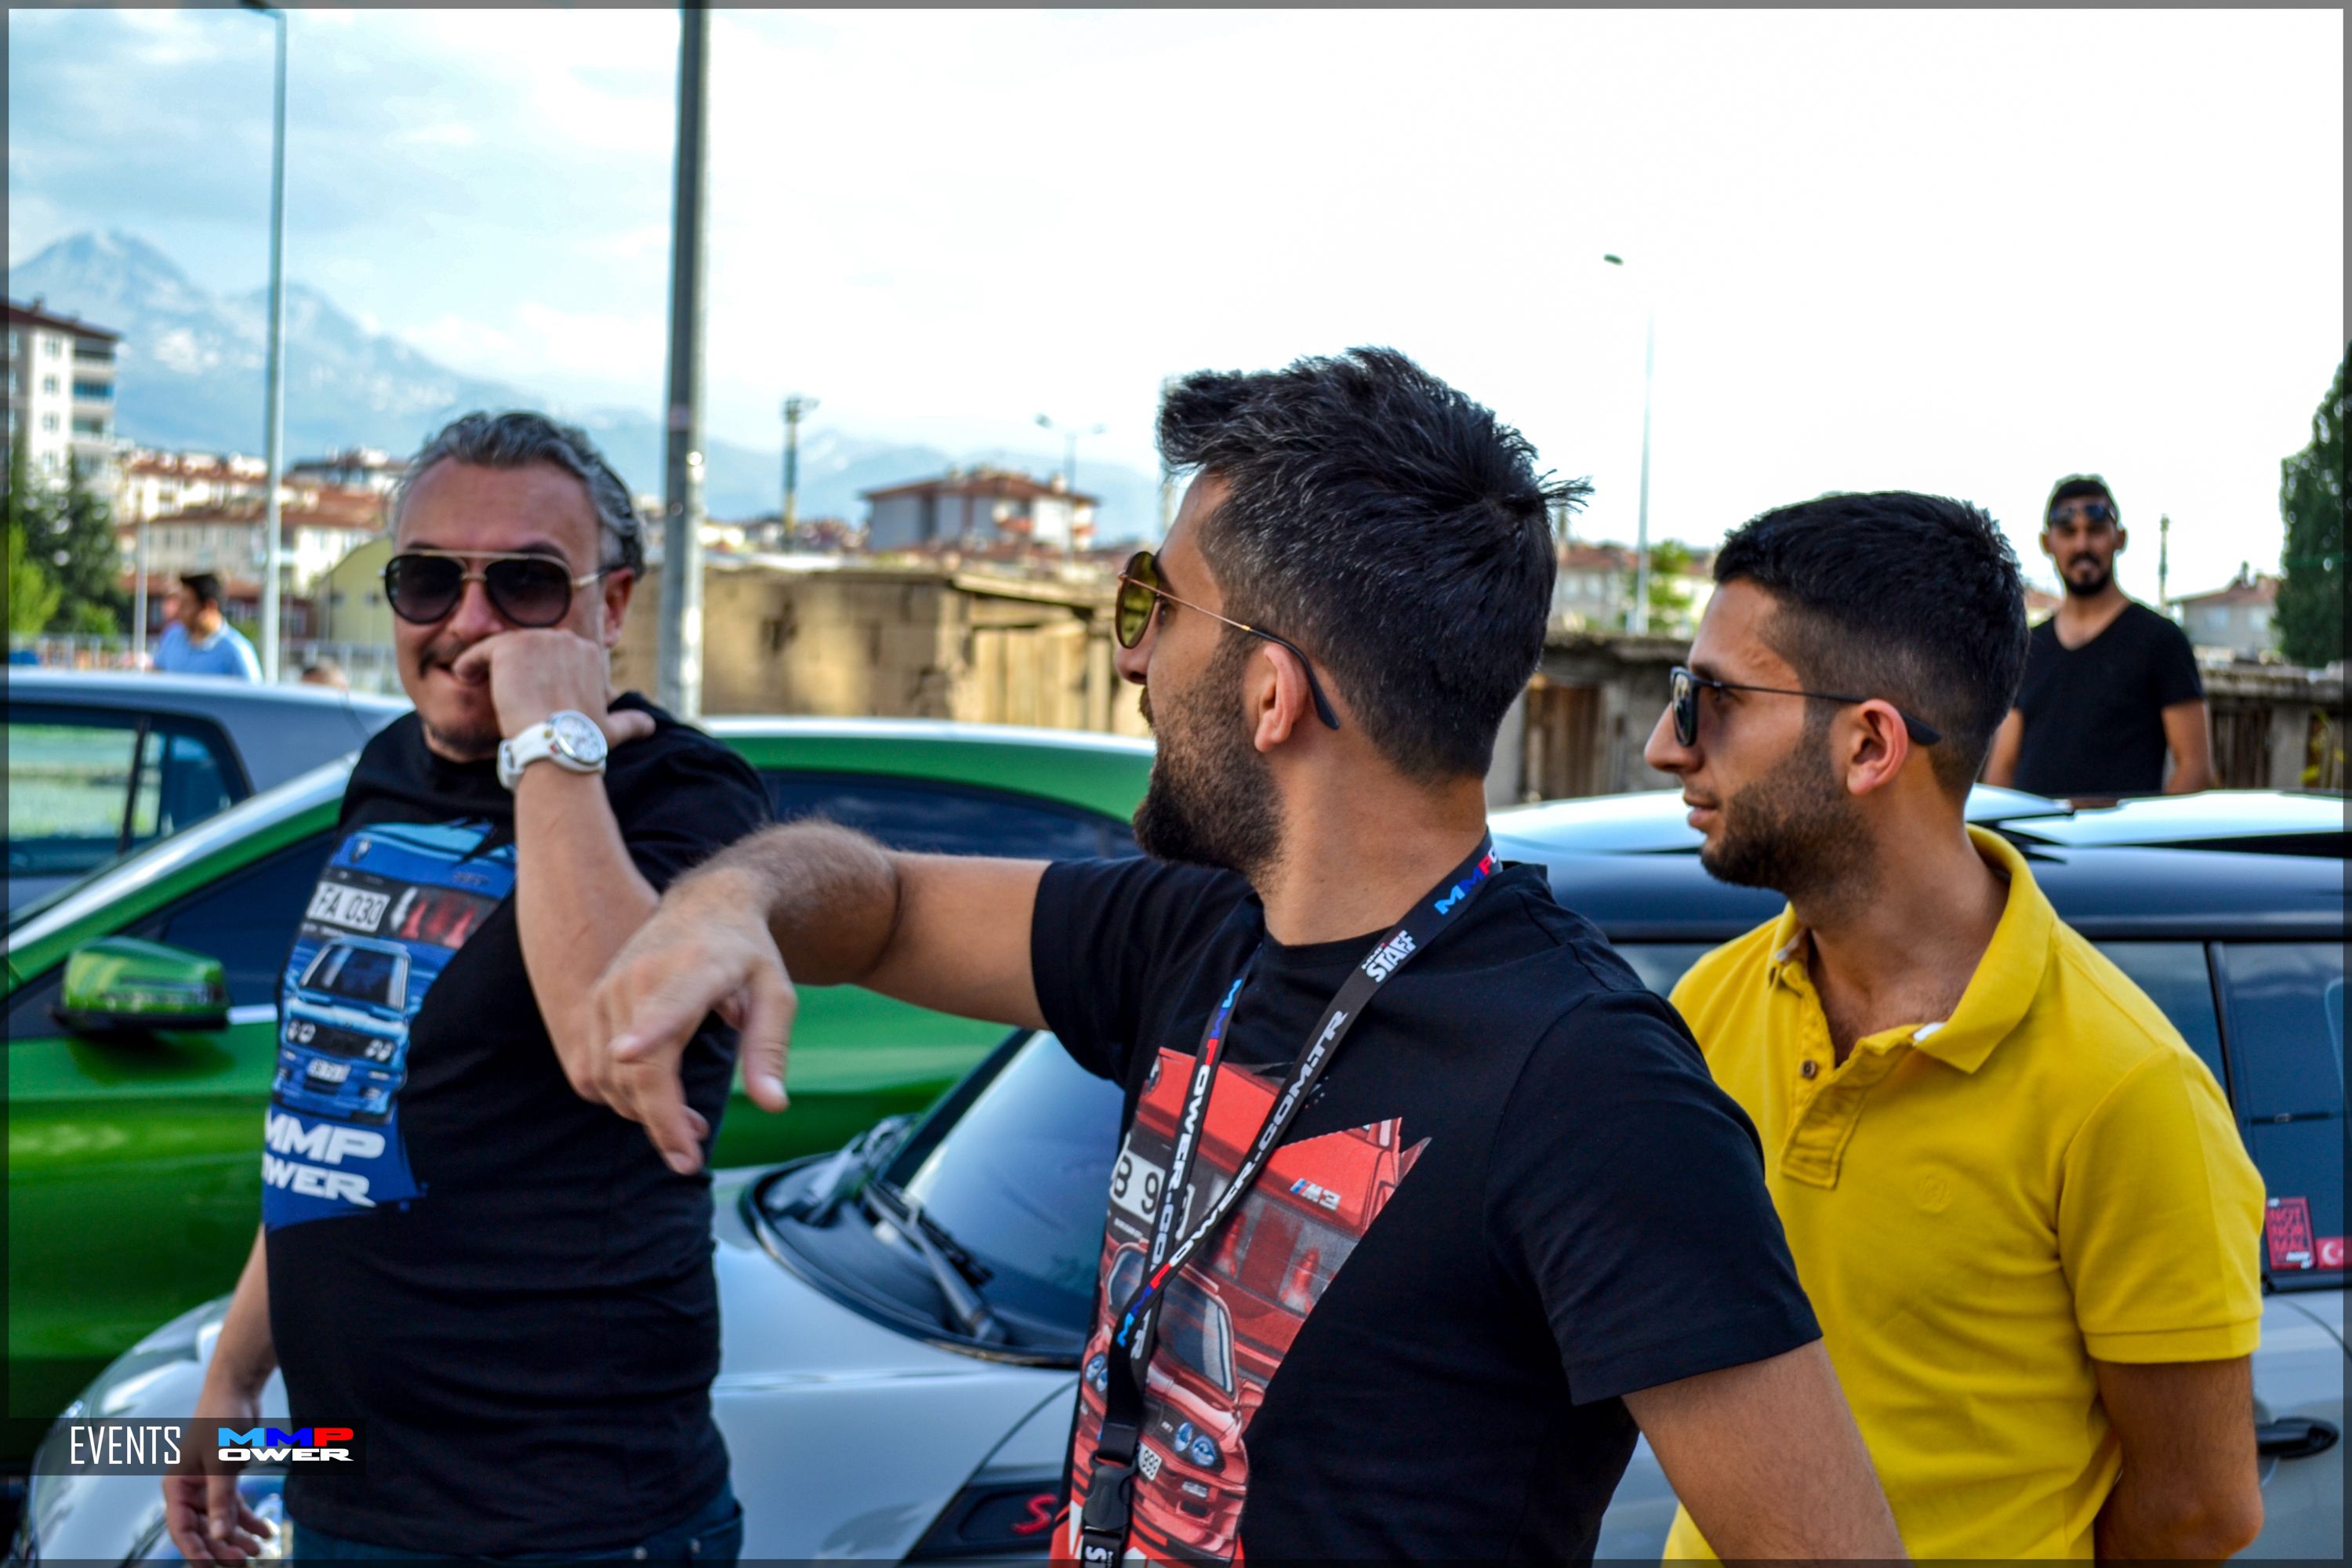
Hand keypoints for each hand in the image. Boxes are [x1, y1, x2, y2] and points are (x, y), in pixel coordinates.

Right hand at [164, 1380, 275, 1564]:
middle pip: (201, 1528)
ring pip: (219, 1520)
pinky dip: (248, 1520)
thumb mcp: (222, 1463)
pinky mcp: (225, 1478)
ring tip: (258, 1552)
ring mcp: (207, 1484)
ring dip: (237, 1538)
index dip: (195, 1551)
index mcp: (176, 1486)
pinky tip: (265, 1531)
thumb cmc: (221, 1418)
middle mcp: (188, 1488)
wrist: (237, 1388)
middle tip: (243, 1563)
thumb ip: (220, 1500)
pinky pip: (233, 1507)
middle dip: (221, 1548)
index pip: (181, 1528)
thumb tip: (218, 1535)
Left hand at [450, 629, 655, 745]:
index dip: (539, 674)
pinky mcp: (509, 647)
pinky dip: (470, 663)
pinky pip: (481, 649)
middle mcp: (566, 640)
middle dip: (516, 667)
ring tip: (478, 683)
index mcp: (589, 653)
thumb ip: (630, 721)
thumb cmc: (584, 740)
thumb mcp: (613, 729)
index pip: (554, 654)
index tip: (530, 695)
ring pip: (505, 647)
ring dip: (490, 664)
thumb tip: (650, 725)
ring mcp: (537, 641)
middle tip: (503, 690)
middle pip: (530, 647)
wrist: (558, 744)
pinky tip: (465, 677)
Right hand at [589, 865, 797, 1172]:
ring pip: (612, 1074)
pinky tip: (661, 1106)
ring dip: (645, 1114)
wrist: (706, 905)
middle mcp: (644, 976)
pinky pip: (595, 1068)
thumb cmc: (748, 954)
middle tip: (689, 1161)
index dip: (649, 1029)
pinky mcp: (596, 1002)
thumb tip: (774, 1106)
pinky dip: (622, 1098)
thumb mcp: (777, 993)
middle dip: (660, 1121)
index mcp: (697, 969)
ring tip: (691, 1130)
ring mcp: (612, 989)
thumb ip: (770, 1048)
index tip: (629, 1053)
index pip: (669, 1002)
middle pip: (639, 1063)